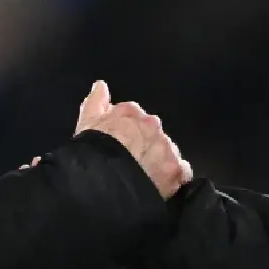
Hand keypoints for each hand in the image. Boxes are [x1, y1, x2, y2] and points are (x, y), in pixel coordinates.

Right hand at [75, 80, 192, 198]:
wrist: (104, 178)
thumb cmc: (94, 149)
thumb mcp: (87, 121)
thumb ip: (95, 101)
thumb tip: (101, 85)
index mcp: (132, 112)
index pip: (133, 116)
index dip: (126, 131)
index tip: (119, 143)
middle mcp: (153, 125)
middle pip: (152, 133)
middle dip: (144, 144)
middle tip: (131, 161)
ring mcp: (166, 146)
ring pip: (167, 151)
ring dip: (159, 159)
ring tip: (144, 175)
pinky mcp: (175, 169)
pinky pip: (182, 171)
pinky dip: (174, 175)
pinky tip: (162, 183)